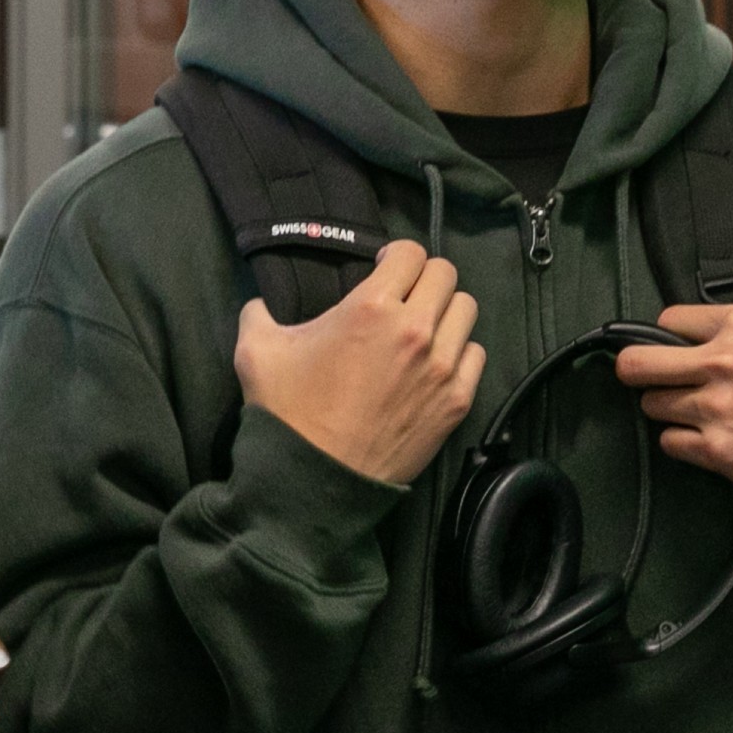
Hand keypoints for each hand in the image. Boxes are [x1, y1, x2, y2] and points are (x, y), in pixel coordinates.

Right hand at [236, 240, 484, 485]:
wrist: (317, 480)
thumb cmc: (288, 414)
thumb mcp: (256, 351)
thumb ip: (259, 312)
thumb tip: (260, 302)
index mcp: (372, 307)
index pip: (411, 253)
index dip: (397, 256)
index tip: (385, 269)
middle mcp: (416, 330)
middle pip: (446, 275)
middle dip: (424, 279)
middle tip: (405, 296)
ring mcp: (442, 367)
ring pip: (467, 311)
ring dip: (446, 313)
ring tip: (424, 329)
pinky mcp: (457, 401)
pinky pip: (476, 355)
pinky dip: (460, 353)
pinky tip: (436, 364)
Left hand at [613, 278, 732, 510]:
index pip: (669, 319)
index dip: (673, 333)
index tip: (681, 346)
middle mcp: (724, 363)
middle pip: (638, 362)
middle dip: (639, 369)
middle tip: (652, 377)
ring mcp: (716, 409)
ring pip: (653, 405)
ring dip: (669, 409)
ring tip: (694, 411)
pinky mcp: (716, 450)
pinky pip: (670, 442)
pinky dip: (683, 442)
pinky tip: (707, 438)